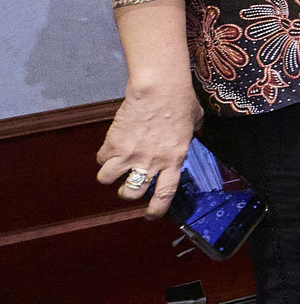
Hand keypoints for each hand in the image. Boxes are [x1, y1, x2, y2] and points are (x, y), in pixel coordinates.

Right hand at [96, 85, 199, 219]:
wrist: (159, 89)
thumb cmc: (181, 101)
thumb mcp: (194, 123)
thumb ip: (188, 137)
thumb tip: (188, 135)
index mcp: (174, 160)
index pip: (164, 194)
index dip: (157, 209)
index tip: (151, 214)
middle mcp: (151, 162)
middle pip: (133, 193)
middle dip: (129, 193)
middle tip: (129, 185)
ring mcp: (130, 154)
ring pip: (109, 181)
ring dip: (111, 177)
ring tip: (115, 169)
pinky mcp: (113, 143)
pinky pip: (101, 160)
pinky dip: (104, 158)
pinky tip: (110, 150)